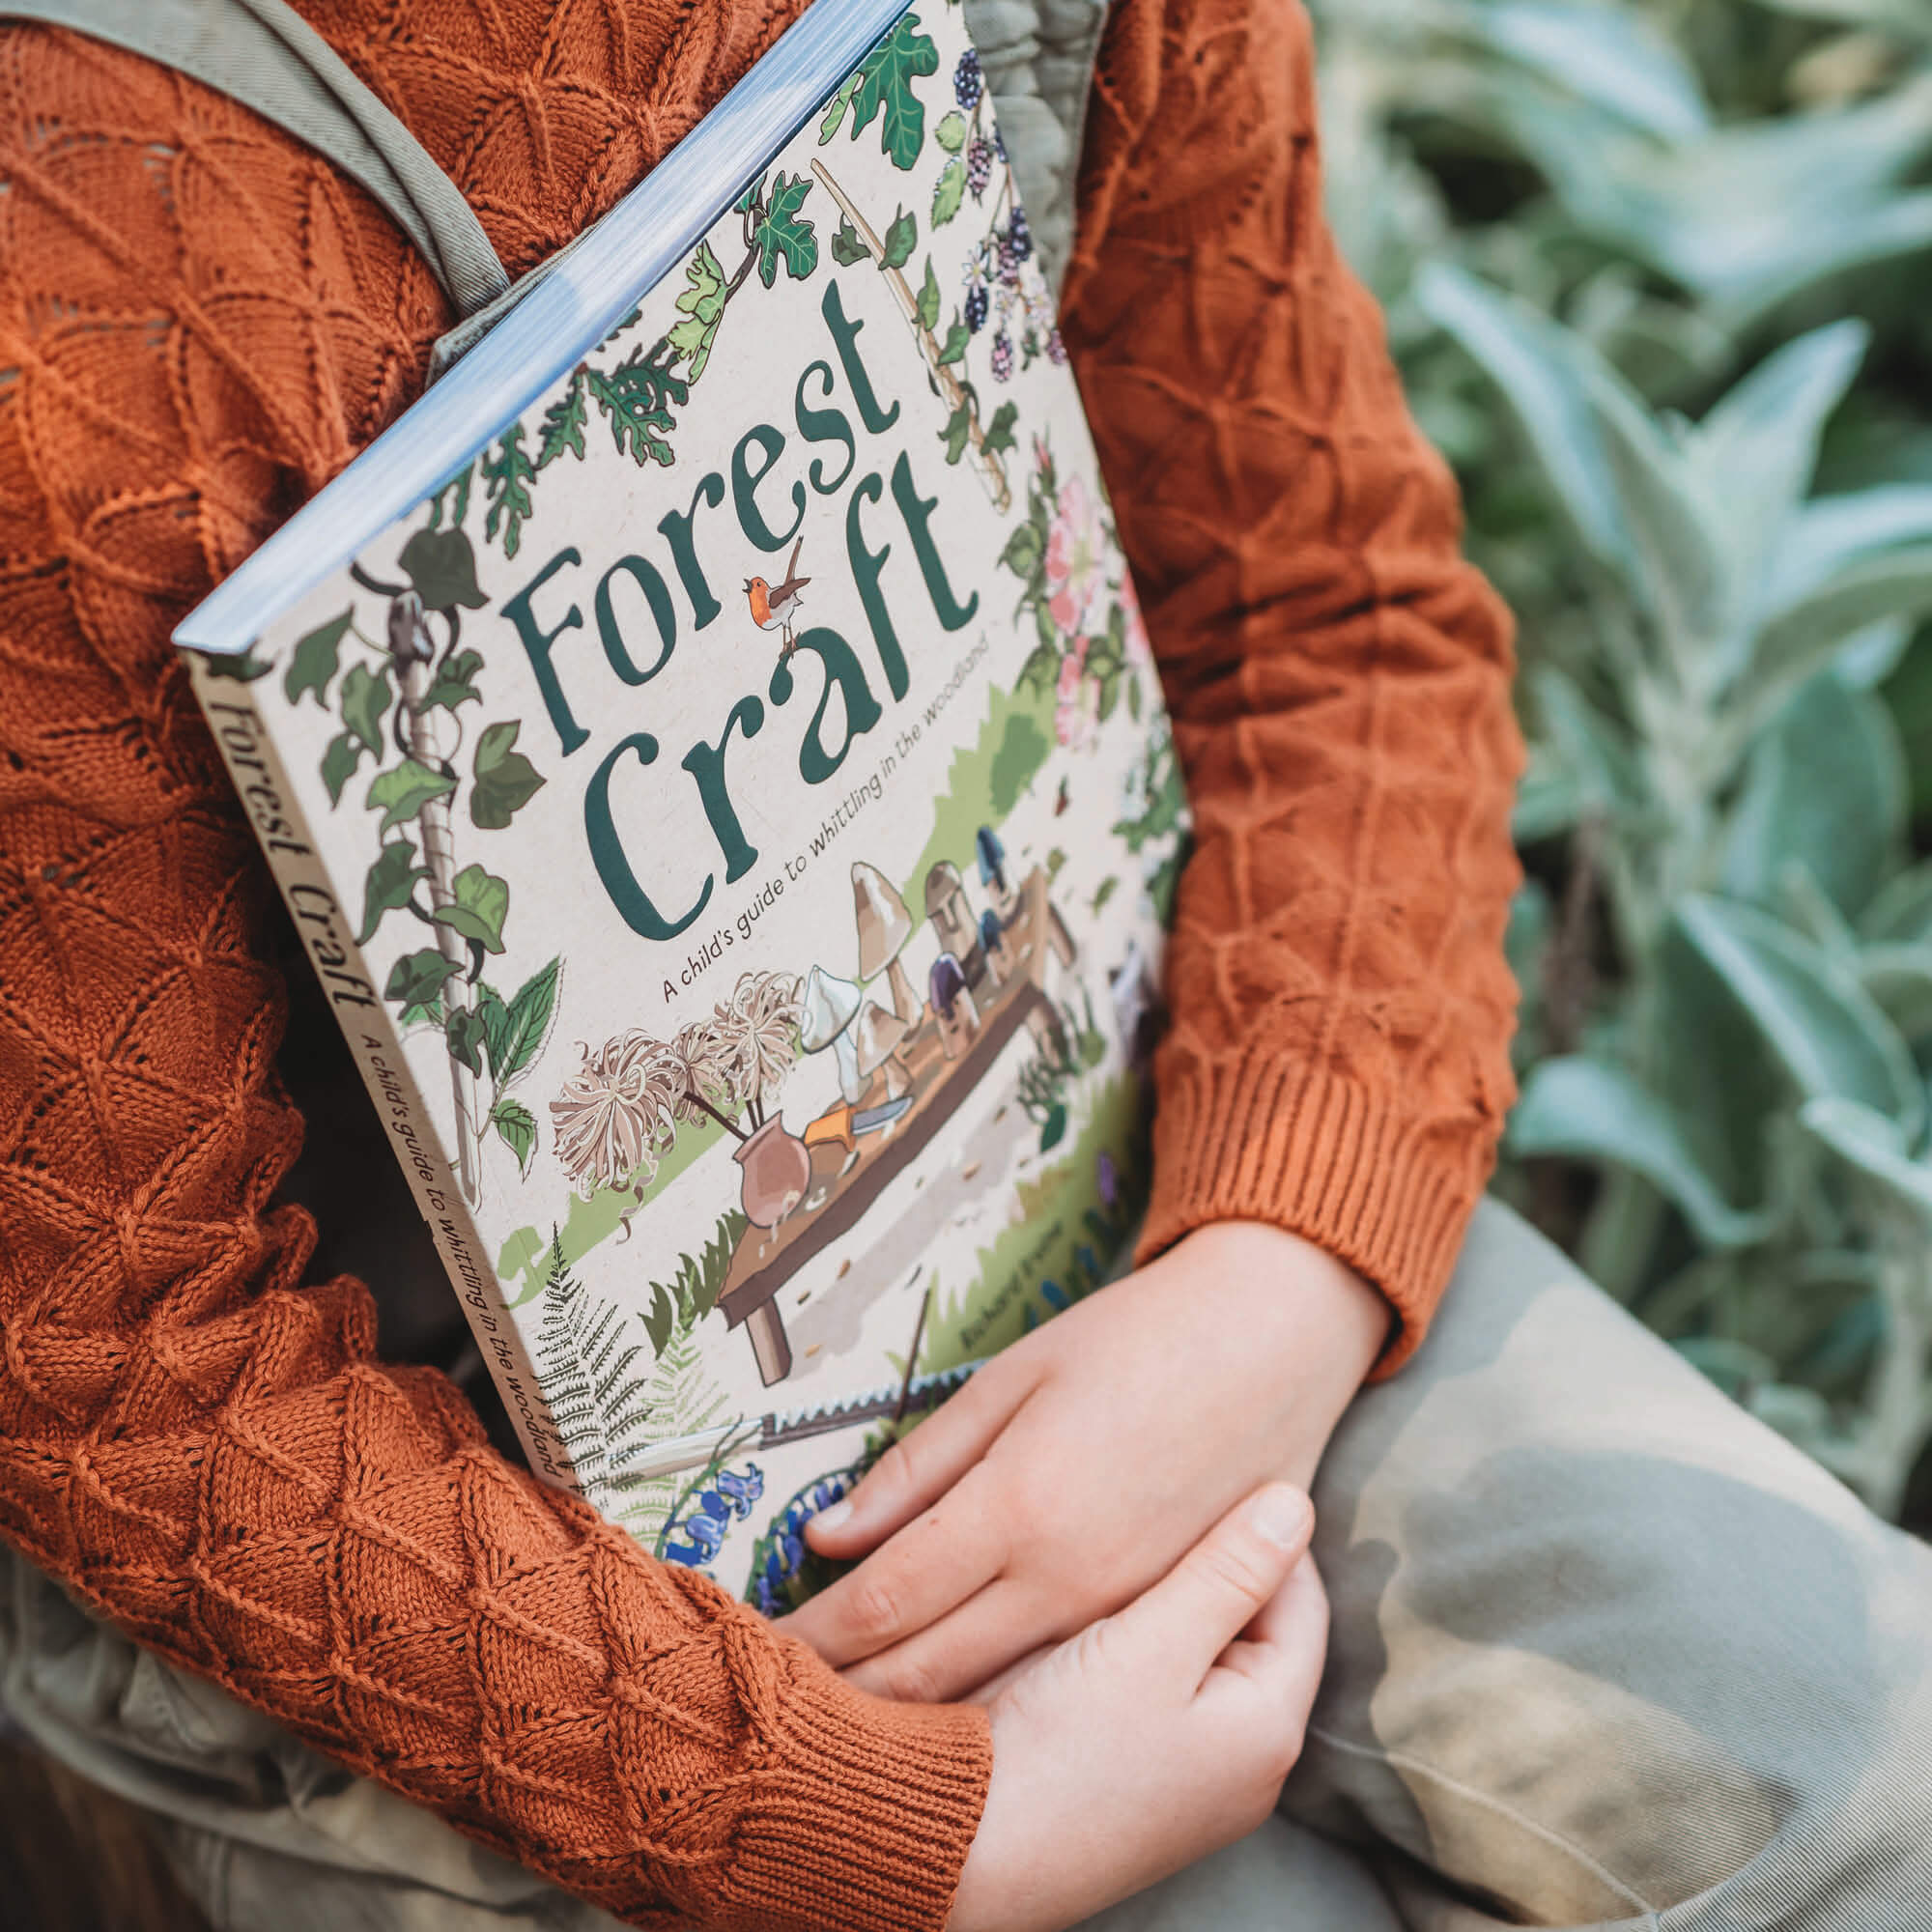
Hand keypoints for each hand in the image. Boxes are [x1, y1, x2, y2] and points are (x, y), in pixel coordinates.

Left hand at [781, 1220, 1384, 1700]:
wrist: (1275, 1342)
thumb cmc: (1135, 1339)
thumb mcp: (1013, 1379)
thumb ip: (920, 1466)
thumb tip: (828, 1533)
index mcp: (1020, 1507)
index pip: (886, 1602)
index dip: (815, 1635)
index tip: (763, 1653)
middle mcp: (1068, 1582)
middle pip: (927, 1672)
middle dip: (845, 1695)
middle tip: (780, 1704)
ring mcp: (1121, 1616)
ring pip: (990, 1696)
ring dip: (909, 1713)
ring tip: (842, 1715)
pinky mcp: (1160, 1624)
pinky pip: (1059, 1684)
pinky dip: (991, 1703)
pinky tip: (947, 1704)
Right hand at [947, 1483, 1327, 1931]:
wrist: (963, 1851)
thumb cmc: (1061, 1751)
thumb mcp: (1150, 1644)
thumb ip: (1226, 1571)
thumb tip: (1297, 1501)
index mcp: (1269, 1729)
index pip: (1301, 1600)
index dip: (1259, 1531)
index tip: (1208, 1478)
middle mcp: (1245, 1764)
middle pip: (1253, 1628)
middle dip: (1214, 1566)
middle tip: (1161, 1505)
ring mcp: (1191, 1778)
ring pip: (1202, 1656)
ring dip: (1171, 1602)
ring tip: (1122, 1548)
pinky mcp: (1139, 1780)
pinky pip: (1161, 1688)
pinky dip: (1139, 1643)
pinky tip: (1091, 1613)